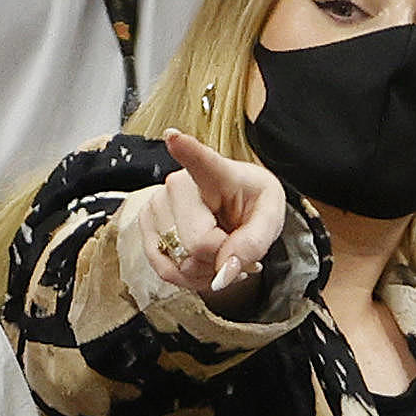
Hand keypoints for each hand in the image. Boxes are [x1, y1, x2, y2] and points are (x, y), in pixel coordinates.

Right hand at [139, 128, 285, 296]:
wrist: (236, 209)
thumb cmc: (253, 206)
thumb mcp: (269, 220)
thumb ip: (254, 244)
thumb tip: (223, 272)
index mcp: (218, 173)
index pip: (201, 161)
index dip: (187, 150)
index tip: (174, 137)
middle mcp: (179, 184)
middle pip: (198, 243)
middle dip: (221, 259)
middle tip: (234, 246)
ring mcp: (157, 204)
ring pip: (179, 262)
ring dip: (206, 272)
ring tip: (220, 253)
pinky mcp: (146, 225)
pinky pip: (164, 269)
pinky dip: (188, 277)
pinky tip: (203, 264)